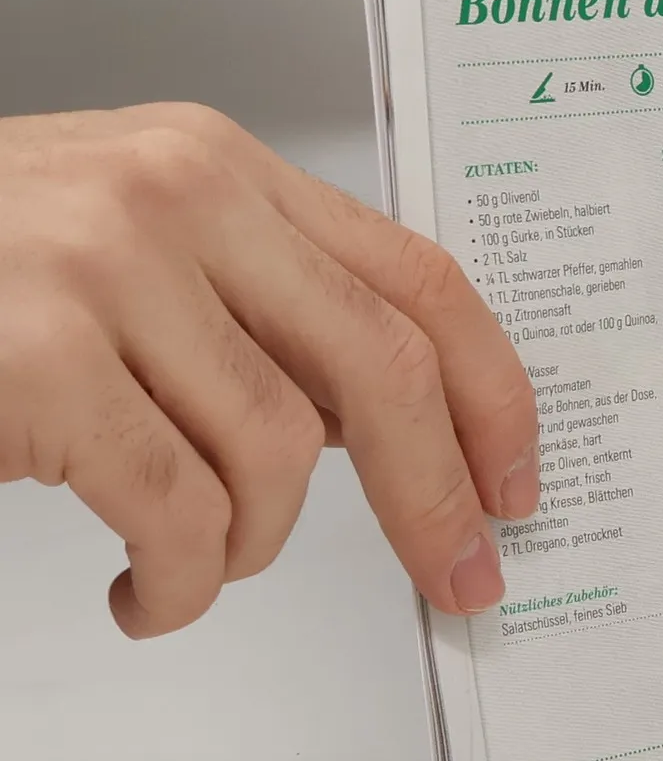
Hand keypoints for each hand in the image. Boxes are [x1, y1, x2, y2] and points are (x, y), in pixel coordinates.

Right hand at [0, 106, 536, 636]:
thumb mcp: (133, 243)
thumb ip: (258, 305)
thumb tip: (378, 426)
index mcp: (223, 169)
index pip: (417, 276)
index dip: (492, 388)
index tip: (516, 476)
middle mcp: (179, 198)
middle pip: (383, 364)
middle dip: (436, 492)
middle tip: (460, 578)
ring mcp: (106, 272)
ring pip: (277, 453)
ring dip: (256, 547)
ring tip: (199, 565)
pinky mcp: (39, 361)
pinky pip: (178, 510)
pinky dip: (183, 581)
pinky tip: (146, 590)